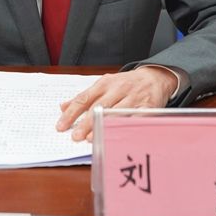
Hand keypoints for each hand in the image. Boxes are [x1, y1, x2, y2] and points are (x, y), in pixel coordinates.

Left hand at [55, 67, 176, 141]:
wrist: (154, 76)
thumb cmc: (126, 83)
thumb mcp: (104, 84)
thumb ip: (85, 96)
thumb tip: (63, 106)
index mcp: (104, 83)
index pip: (84, 98)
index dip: (72, 112)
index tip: (61, 126)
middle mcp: (118, 89)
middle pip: (98, 107)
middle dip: (86, 122)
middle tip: (75, 136)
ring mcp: (133, 97)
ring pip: (116, 113)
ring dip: (103, 125)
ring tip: (91, 138)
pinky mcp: (147, 106)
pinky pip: (135, 118)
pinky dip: (125, 127)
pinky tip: (117, 136)